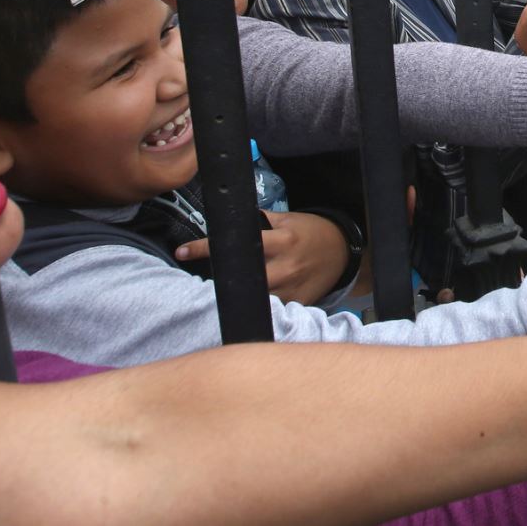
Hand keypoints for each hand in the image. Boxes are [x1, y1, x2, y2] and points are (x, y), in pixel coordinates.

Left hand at [176, 211, 348, 305]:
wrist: (343, 251)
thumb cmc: (313, 232)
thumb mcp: (289, 219)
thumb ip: (262, 221)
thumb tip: (232, 218)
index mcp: (282, 241)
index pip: (239, 244)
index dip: (207, 248)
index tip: (182, 252)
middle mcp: (285, 266)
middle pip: (243, 277)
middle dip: (220, 278)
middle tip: (197, 282)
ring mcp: (292, 288)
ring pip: (254, 297)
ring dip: (236, 294)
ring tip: (222, 292)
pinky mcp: (297, 303)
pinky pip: (271, 309)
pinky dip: (257, 306)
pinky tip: (248, 303)